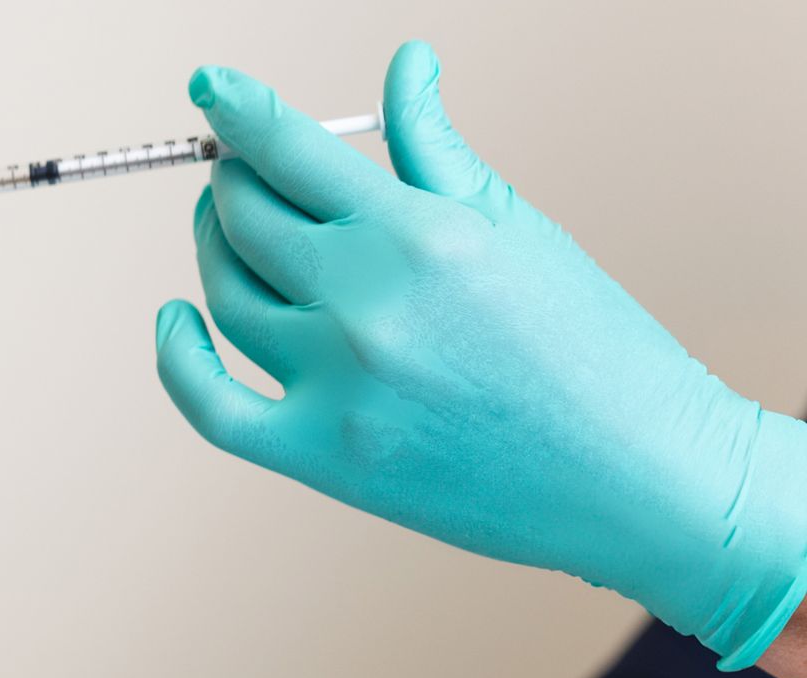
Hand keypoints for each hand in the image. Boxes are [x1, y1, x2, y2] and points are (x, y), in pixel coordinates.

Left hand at [156, 40, 806, 669]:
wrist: (637, 475)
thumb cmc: (592, 346)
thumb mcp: (516, 227)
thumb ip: (434, 146)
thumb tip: (404, 66)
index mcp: (418, 235)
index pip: (289, 150)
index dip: (237, 109)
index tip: (210, 86)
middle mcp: (367, 306)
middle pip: (244, 219)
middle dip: (232, 181)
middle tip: (240, 171)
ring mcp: (338, 387)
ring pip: (226, 297)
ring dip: (213, 251)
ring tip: (232, 231)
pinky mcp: (323, 458)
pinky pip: (211, 407)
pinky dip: (177, 359)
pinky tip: (175, 319)